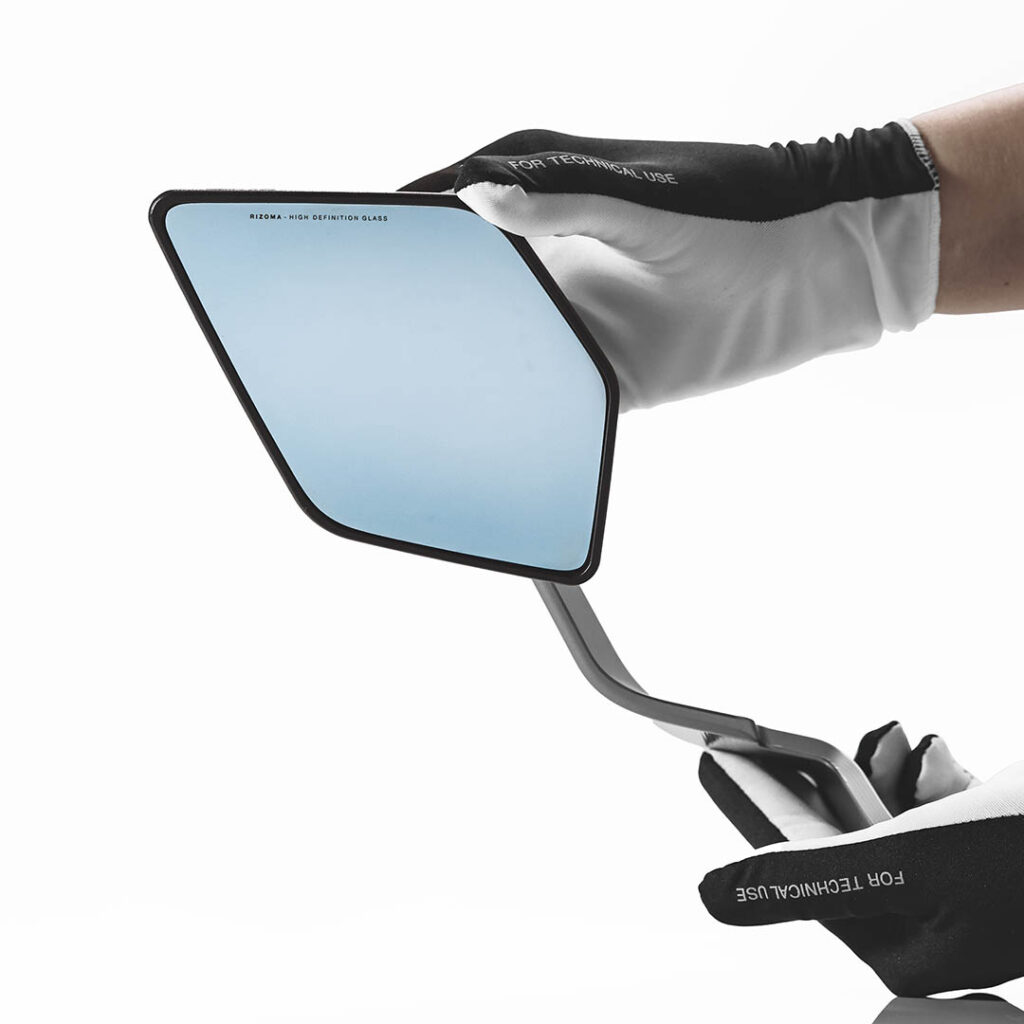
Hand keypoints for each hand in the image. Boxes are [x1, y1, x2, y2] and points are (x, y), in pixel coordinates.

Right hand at [403, 123, 938, 410]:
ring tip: (392, 380)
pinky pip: (533, 389)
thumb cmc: (736, 215)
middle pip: (456, 278)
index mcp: (546, 192)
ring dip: (449, 356)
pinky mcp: (593, 369)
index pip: (451, 210)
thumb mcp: (647, 204)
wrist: (806, 280)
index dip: (401, 227)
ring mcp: (566, 313)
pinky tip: (468, 417)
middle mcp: (544, 254)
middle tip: (353, 328)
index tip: (348, 246)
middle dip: (409, 298)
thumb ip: (566, 203)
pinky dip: (502, 402)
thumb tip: (477, 199)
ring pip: (487, 336)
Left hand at [698, 722, 1023, 996]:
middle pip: (836, 842)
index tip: (709, 754)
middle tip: (754, 736)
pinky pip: (924, 811)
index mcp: (907, 946)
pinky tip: (932, 753)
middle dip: (806, 784)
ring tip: (892, 740)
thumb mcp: (917, 860)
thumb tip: (712, 898)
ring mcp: (963, 890)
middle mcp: (932, 926)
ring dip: (873, 774)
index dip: (749, 803)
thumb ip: (812, 879)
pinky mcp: (989, 852)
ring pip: (880, 820)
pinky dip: (920, 778)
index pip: (799, 868)